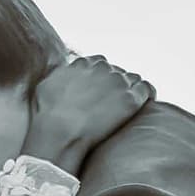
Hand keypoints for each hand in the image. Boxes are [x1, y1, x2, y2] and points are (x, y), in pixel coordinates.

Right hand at [29, 50, 153, 165]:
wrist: (60, 132)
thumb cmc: (47, 114)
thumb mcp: (45, 86)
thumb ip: (59, 75)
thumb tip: (64, 74)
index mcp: (84, 63)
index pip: (99, 63)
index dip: (100, 77)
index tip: (99, 90)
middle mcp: (103, 68)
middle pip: (116, 71)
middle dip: (115, 84)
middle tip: (112, 102)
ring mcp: (118, 82)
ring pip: (133, 78)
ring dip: (131, 88)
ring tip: (128, 104)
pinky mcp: (131, 99)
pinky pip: (147, 89)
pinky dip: (148, 95)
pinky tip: (146, 103)